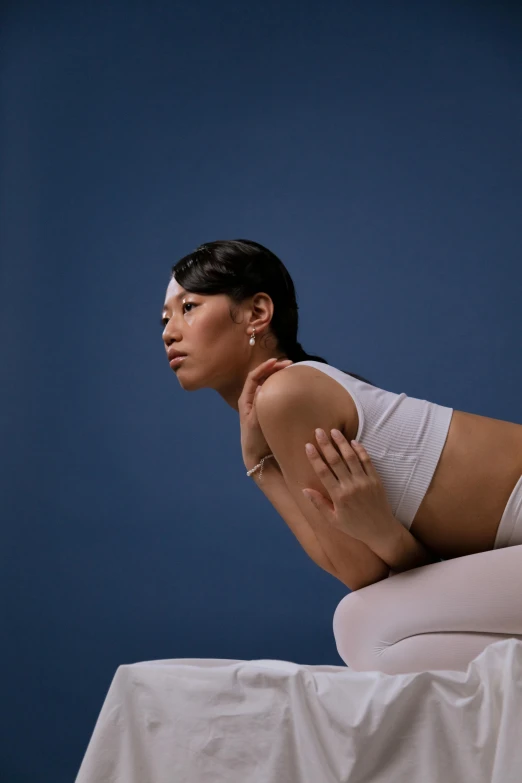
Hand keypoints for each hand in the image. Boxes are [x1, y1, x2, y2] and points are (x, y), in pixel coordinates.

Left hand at [239, 357, 292, 466]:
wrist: (258, 457)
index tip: (276, 361)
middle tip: (289, 364)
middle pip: (262, 378)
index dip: (264, 367)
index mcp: (245, 399)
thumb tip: (264, 386)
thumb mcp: (254, 422)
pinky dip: (282, 387)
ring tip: (291, 371)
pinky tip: (292, 386)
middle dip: (274, 369)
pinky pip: (275, 395)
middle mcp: (252, 400)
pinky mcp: (269, 412)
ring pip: (269, 384)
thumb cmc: (253, 440)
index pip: (253, 377)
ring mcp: (261, 405)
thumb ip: (258, 404)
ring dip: (278, 376)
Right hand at [301, 428, 395, 545]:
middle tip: (319, 431)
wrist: (381, 530)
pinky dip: (360, 450)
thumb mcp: (333, 520)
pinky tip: (353, 441)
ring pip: (351, 457)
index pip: (323, 472)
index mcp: (339, 496)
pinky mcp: (376, 479)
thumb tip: (304, 490)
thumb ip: (319, 504)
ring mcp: (364, 481)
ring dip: (342, 443)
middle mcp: (351, 486)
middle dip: (326, 444)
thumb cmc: (354, 527)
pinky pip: (367, 461)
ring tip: (334, 431)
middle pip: (336, 461)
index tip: (308, 445)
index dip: (315, 458)